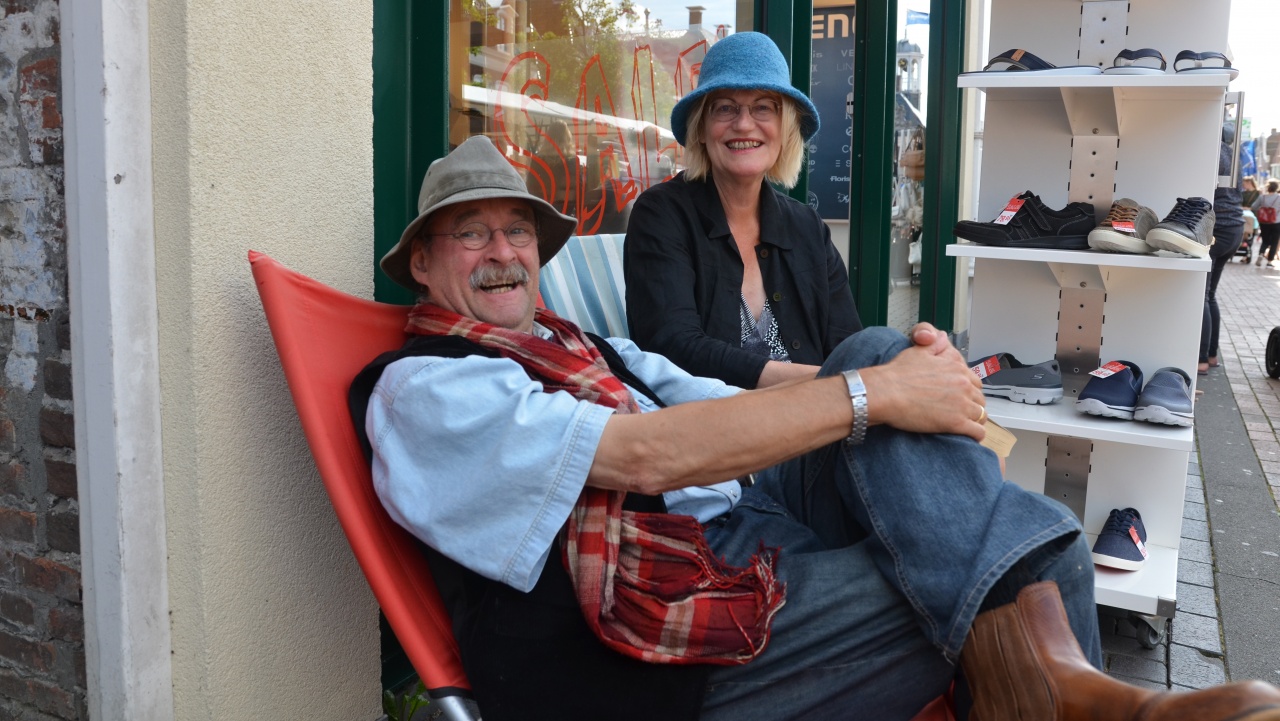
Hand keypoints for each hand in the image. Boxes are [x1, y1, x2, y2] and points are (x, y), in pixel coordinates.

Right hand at [860, 329, 986, 439]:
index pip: (975, 382)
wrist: (885, 392)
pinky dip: (975, 434)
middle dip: (973, 406)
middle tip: (961, 412)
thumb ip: (934, 344)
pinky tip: (967, 436)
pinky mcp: (956, 423)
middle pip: (980, 399)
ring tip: (964, 425)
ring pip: (981, 415)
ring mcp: (961, 404)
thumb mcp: (917, 351)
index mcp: (956, 368)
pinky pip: (977, 432)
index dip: (969, 391)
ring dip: (974, 420)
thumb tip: (942, 337)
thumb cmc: (897, 374)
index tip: (961, 397)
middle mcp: (963, 384)